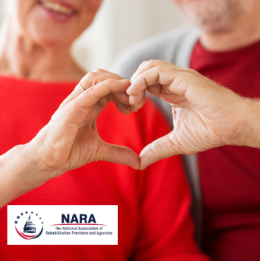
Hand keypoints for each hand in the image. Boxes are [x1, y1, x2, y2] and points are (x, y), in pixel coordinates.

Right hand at [26, 69, 139, 178]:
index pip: (109, 87)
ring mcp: (75, 102)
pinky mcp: (70, 110)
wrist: (48, 161)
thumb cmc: (69, 151)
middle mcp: (83, 100)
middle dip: (123, 84)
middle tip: (136, 101)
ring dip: (116, 82)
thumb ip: (118, 153)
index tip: (136, 106)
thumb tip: (137, 162)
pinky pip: (89, 91)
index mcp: (90, 105)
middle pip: (104, 76)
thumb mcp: (99, 150)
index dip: (125, 92)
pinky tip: (121, 88)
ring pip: (95, 77)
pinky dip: (107, 86)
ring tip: (129, 98)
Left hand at [127, 60, 254, 169]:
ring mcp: (179, 77)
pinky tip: (137, 95)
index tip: (130, 109)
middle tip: (129, 104)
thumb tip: (140, 162)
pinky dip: (141, 80)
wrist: (233, 127)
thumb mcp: (176, 142)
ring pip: (149, 67)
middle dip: (132, 85)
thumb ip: (157, 149)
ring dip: (135, 81)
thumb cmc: (210, 131)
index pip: (146, 83)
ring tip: (132, 100)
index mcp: (171, 92)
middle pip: (145, 70)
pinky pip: (157, 71)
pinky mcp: (184, 78)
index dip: (134, 93)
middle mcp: (174, 82)